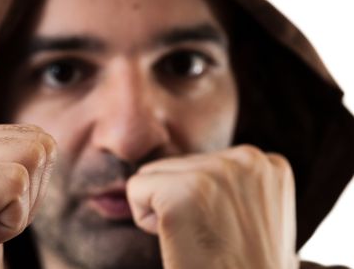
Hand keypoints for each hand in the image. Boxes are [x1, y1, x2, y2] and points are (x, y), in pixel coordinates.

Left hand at [127, 145, 298, 268]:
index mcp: (267, 164)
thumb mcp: (260, 219)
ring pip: (155, 175)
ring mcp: (213, 173)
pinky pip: (136, 189)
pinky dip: (146, 221)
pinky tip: (178, 244)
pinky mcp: (179, 193)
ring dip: (166, 211)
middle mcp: (246, 159)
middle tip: (212, 242)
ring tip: (198, 243)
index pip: (204, 163)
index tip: (230, 234)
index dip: (206, 203)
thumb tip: (207, 182)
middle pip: (178, 165)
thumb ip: (238, 189)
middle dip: (183, 204)